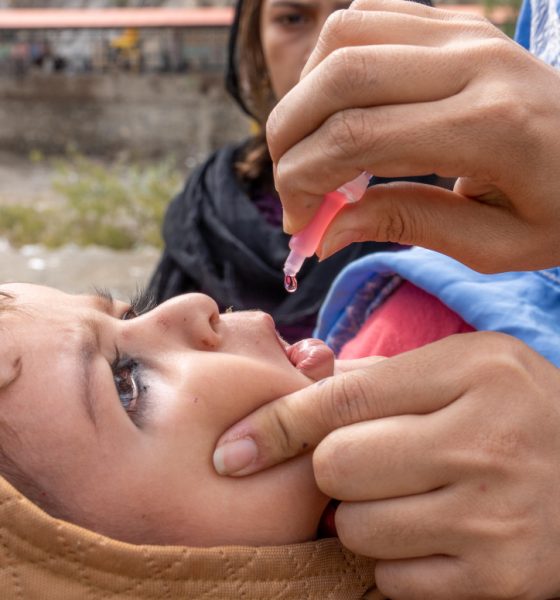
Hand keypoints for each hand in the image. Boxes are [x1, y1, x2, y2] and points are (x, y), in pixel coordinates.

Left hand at [213, 333, 559, 598]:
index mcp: (469, 373)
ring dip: (358, 516)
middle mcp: (482, 443)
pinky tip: (424, 533)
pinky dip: (391, 559)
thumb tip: (295, 378)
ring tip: (399, 497)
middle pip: (336, 468)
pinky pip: (393, 579)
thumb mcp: (461, 366)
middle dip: (327, 470)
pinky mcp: (499, 579)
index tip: (232, 449)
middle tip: (356, 464)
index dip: (276, 422)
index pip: (343, 398)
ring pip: (356, 529)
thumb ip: (377, 374)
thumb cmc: (514, 409)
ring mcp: (492, 518)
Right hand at [266, 0, 559, 272]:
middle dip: (289, 138)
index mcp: (488, 127)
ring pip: (344, 37)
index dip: (303, 180)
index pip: (356, 137)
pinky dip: (334, 63)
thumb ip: (404, 226)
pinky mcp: (458, 20)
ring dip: (306, 96)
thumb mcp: (492, 244)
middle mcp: (473, 62)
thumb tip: (324, 231)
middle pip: (338, 79)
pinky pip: (370, 18)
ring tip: (314, 147)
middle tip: (291, 185)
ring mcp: (466, 29)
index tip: (298, 221)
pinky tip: (342, 107)